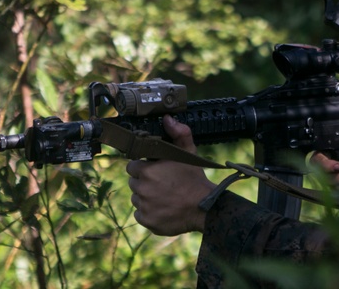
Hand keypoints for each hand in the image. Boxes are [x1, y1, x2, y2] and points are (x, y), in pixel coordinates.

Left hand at [126, 115, 215, 235]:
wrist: (205, 207)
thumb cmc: (195, 178)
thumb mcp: (189, 152)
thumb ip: (178, 133)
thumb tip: (167, 118)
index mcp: (147, 170)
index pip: (133, 166)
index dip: (143, 167)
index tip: (154, 169)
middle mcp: (142, 189)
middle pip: (133, 182)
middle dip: (144, 181)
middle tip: (160, 183)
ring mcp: (144, 206)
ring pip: (136, 198)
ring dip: (145, 196)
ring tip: (163, 195)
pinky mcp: (147, 221)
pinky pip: (141, 214)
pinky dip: (149, 212)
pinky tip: (163, 207)